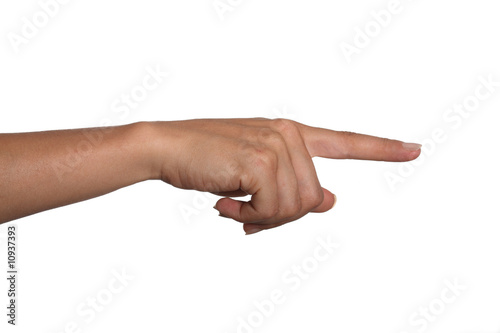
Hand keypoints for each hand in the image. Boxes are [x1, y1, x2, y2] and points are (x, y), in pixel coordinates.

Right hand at [150, 118, 420, 233]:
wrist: (167, 146)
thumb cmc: (207, 158)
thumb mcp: (255, 173)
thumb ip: (294, 184)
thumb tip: (331, 201)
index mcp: (290, 133)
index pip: (343, 141)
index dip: (380, 149)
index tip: (412, 150)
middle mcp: (289, 135)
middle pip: (312, 198)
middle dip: (280, 217)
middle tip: (248, 215)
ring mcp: (277, 145)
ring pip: (295, 208)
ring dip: (262, 218)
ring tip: (235, 208)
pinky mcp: (261, 161)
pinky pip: (273, 210)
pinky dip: (249, 217)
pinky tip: (225, 206)